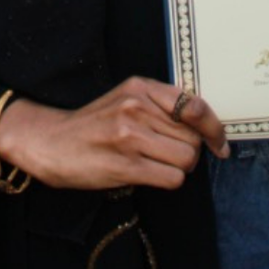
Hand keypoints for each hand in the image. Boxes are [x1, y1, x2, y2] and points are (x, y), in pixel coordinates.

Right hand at [0, 77, 228, 192]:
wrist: (50, 143)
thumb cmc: (93, 125)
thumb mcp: (126, 100)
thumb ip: (161, 106)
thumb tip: (204, 127)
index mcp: (141, 88)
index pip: (196, 107)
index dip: (213, 129)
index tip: (218, 144)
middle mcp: (137, 108)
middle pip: (193, 138)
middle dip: (188, 151)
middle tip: (167, 155)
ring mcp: (130, 136)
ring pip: (186, 159)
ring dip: (178, 168)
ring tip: (155, 165)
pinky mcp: (124, 164)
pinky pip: (171, 178)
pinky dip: (167, 181)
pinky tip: (148, 175)